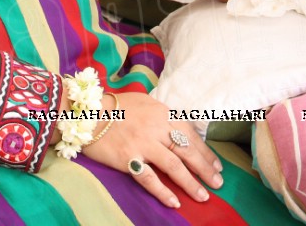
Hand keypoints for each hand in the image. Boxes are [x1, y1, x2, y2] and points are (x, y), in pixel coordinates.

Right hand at [81, 92, 222, 208]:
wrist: (88, 112)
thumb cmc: (117, 106)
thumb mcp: (146, 103)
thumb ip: (163, 116)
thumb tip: (181, 130)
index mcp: (162, 113)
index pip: (190, 134)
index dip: (205, 151)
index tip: (217, 165)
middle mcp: (156, 128)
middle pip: (186, 151)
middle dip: (205, 168)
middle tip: (218, 183)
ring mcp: (142, 144)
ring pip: (173, 166)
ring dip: (190, 183)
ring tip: (203, 195)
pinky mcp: (128, 158)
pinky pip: (149, 178)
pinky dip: (162, 191)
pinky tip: (174, 202)